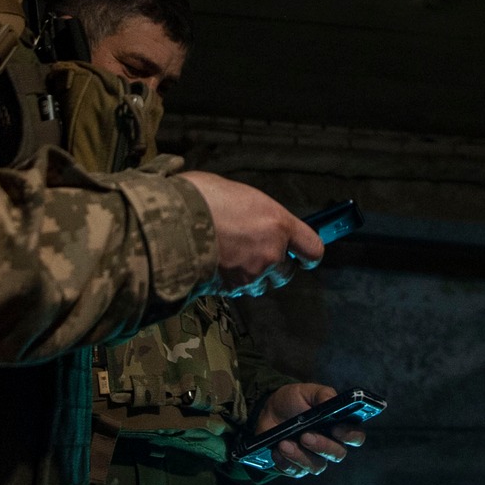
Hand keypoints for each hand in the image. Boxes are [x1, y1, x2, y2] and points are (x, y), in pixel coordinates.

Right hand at [181, 172, 322, 295]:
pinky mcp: (229, 288)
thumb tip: (257, 220)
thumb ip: (257, 214)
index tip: (302, 255)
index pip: (312, 248)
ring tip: (232, 259)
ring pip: (260, 284)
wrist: (171, 222)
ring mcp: (250, 274)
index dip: (307, 254)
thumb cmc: (203, 198)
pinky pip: (237, 289)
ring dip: (253, 276)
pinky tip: (215, 265)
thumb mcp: (240, 195)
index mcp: (278, 224)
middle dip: (275, 266)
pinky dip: (230, 281)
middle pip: (286, 273)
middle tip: (256, 252)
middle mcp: (271, 253)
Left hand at [252, 383, 366, 477]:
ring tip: (284, 443)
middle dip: (322, 446)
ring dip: (300, 455)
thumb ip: (323, 395)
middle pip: (338, 454)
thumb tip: (332, 401)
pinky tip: (277, 451)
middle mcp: (330, 444)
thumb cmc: (293, 401)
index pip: (355, 436)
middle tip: (305, 436)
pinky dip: (286, 462)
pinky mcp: (297, 467)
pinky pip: (296, 471)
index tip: (337, 428)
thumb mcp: (307, 391)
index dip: (350, 435)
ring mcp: (314, 457)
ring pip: (317, 466)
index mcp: (339, 425)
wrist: (268, 412)